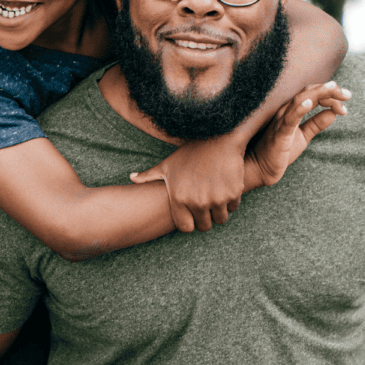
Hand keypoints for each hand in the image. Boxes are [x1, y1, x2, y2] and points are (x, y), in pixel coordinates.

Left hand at [130, 137, 244, 232]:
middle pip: (204, 226)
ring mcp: (216, 199)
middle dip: (205, 219)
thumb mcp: (167, 164)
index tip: (192, 216)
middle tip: (205, 207)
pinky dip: (231, 201)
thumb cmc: (190, 152)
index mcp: (179, 199)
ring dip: (218, 211)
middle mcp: (197, 202)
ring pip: (220, 219)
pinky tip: (225, 188)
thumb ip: (148, 176)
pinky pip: (233, 207)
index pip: (185, 228)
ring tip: (215, 197)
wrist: (218, 137)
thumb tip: (131, 178)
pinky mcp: (233, 194)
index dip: (189, 223)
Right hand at [245, 81, 349, 188]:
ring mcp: (280, 122)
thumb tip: (334, 112)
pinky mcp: (279, 135)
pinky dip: (299, 109)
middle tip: (348, 94)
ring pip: (300, 100)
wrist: (260, 170)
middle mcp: (285, 112)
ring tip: (334, 89)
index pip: (312, 94)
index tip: (346, 100)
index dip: (330, 94)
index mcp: (291, 112)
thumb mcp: (303, 136)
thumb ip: (316, 123)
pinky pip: (289, 119)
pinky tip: (310, 103)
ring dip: (319, 93)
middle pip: (308, 92)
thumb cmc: (279, 152)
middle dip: (329, 90)